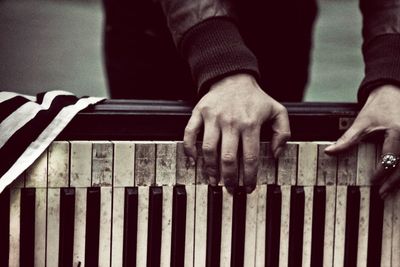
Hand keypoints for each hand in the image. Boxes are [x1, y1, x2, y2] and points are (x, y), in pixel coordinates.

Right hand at [183, 73, 289, 192]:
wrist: (233, 77)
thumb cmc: (255, 98)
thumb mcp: (278, 111)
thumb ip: (283, 133)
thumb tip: (275, 154)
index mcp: (250, 124)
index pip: (250, 158)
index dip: (249, 177)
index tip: (248, 188)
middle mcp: (231, 122)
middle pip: (228, 158)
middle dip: (229, 179)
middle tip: (229, 189)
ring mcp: (213, 118)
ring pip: (209, 149)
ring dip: (210, 169)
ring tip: (213, 181)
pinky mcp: (199, 113)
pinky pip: (190, 133)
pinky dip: (189, 148)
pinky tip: (192, 160)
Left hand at [325, 84, 399, 197]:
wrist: (393, 92)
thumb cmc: (379, 106)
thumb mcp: (361, 122)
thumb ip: (347, 139)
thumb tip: (330, 151)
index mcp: (398, 133)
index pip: (390, 159)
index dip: (380, 172)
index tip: (372, 181)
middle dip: (393, 182)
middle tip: (381, 193)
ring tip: (390, 190)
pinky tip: (397, 178)